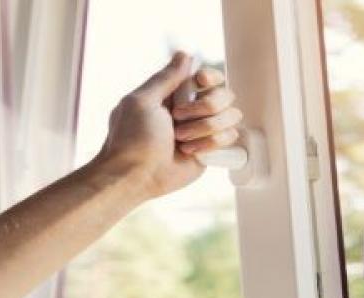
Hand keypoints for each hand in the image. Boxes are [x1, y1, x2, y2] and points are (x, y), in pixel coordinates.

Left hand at [98, 52, 242, 198]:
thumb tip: (185, 54)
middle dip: (205, 107)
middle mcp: (193, 110)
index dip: (210, 77)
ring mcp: (203, 130)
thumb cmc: (132, 139)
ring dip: (205, 128)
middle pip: (224, 94)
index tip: (199, 82)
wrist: (136, 176)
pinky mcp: (210, 150)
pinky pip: (229, 137)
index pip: (208, 76)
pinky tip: (190, 152)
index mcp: (175, 94)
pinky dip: (210, 144)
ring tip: (181, 140)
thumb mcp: (142, 101)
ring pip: (231, 116)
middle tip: (178, 119)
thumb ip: (165, 78)